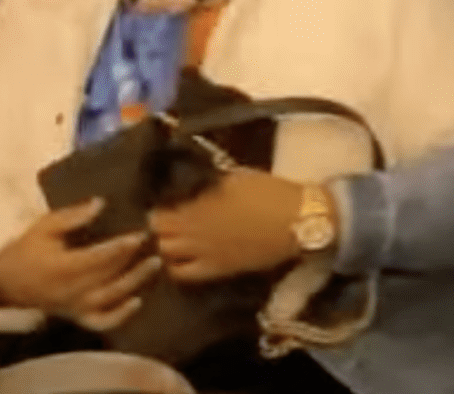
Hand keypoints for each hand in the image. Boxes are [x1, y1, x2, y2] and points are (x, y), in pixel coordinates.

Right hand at [0, 200, 162, 331]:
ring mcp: (76, 307)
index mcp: (62, 267)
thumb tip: (100, 203)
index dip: (121, 246)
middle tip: (155, 243)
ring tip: (154, 264)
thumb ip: (72, 216)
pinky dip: (121, 315)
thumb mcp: (44, 227)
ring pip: (111, 298)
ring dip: (135, 282)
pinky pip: (103, 321)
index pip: (99, 257)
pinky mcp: (78, 317)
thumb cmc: (28, 249)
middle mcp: (71, 290)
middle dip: (133, 259)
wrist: (9, 282)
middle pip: (109, 276)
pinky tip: (137, 301)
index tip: (141, 234)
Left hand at [149, 169, 312, 281]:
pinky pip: (188, 275)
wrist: (299, 221)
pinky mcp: (221, 270)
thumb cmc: (269, 192)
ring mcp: (207, 255)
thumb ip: (206, 188)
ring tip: (167, 242)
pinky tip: (180, 260)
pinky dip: (178, 268)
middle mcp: (197, 234)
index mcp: (200, 208)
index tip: (156, 207)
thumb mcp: (233, 179)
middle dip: (155, 232)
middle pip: (160, 239)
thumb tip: (189, 190)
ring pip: (169, 258)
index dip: (154, 213)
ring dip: (164, 250)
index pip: (160, 217)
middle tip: (159, 225)